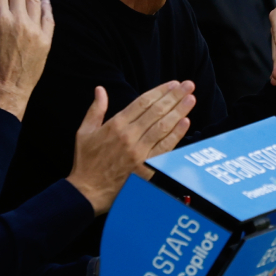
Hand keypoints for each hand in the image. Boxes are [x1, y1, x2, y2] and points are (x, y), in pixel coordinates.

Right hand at [67, 81, 196, 212]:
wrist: (87, 192)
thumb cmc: (86, 162)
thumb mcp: (84, 132)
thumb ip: (96, 109)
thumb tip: (100, 89)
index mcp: (115, 125)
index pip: (143, 102)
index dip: (160, 91)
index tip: (173, 84)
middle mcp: (129, 137)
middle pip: (157, 111)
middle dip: (175, 96)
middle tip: (189, 85)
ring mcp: (139, 153)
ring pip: (163, 127)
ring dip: (179, 111)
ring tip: (191, 99)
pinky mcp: (146, 169)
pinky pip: (164, 149)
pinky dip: (176, 135)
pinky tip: (185, 123)